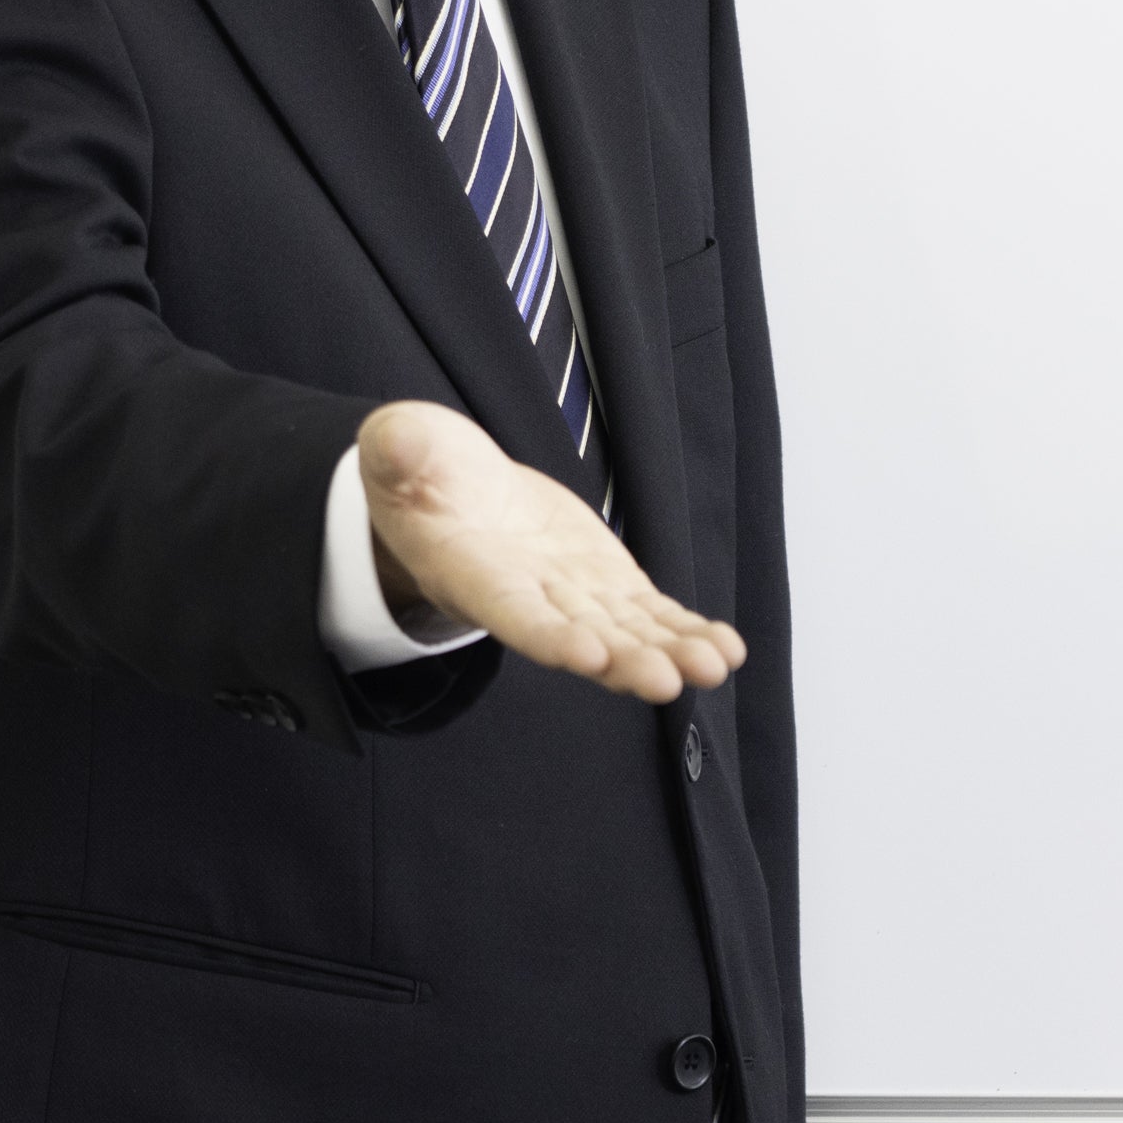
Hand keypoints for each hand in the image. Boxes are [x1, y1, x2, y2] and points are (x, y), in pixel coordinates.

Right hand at [357, 400, 744, 703]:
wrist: (456, 493)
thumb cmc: (420, 473)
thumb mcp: (399, 449)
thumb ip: (400, 450)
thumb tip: (397, 441)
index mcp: (473, 572)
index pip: (511, 611)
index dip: (546, 634)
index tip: (584, 654)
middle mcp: (529, 598)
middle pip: (579, 637)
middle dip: (624, 660)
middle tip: (666, 681)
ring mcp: (573, 596)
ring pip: (625, 632)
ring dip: (669, 651)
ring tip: (713, 665)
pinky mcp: (606, 584)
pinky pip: (651, 615)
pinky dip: (685, 630)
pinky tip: (725, 649)